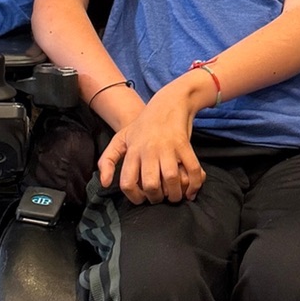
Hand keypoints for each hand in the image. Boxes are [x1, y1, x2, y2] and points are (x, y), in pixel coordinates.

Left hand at [97, 77, 206, 202]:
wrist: (169, 102)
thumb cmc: (143, 124)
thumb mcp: (120, 138)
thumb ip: (107, 160)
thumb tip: (104, 183)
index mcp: (132, 150)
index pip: (128, 182)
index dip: (134, 197)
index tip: (141, 198)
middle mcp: (149, 150)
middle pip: (151, 184)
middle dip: (156, 198)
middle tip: (159, 197)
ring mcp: (168, 147)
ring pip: (172, 179)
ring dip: (174, 194)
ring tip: (174, 196)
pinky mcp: (184, 144)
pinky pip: (193, 170)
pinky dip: (195, 185)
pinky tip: (191, 192)